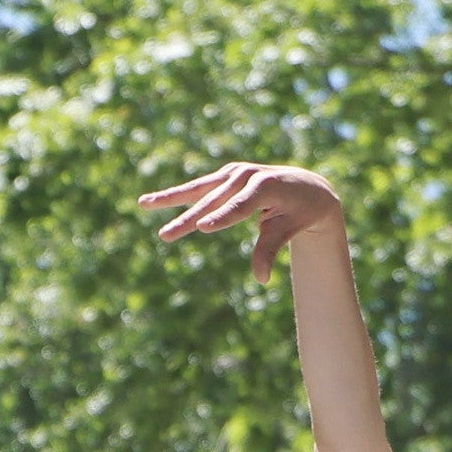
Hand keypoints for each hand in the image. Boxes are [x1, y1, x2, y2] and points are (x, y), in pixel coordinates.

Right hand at [134, 159, 344, 279]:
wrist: (307, 185)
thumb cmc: (300, 211)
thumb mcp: (288, 230)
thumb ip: (270, 250)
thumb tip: (262, 279)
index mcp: (266, 185)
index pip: (240, 206)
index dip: (221, 217)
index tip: (202, 228)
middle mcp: (247, 175)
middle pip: (213, 201)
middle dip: (188, 219)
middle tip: (166, 236)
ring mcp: (234, 173)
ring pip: (199, 190)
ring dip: (170, 199)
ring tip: (143, 204)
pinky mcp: (226, 175)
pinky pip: (199, 187)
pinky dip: (177, 195)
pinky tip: (152, 201)